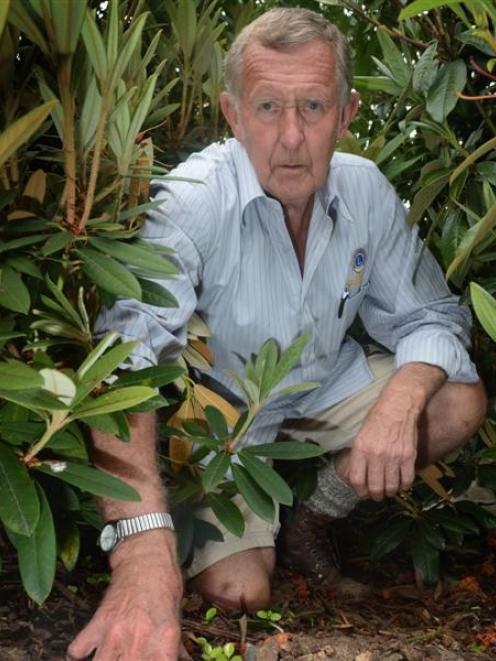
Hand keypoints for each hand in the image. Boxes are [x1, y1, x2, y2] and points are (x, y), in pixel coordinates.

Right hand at [67, 533, 182, 660]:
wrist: (145, 556)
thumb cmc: (166, 583)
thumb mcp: (176, 616)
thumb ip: (175, 645)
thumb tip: (183, 660)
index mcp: (163, 642)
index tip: (158, 660)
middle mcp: (138, 642)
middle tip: (134, 655)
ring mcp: (113, 635)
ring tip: (112, 656)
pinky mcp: (96, 624)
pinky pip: (77, 651)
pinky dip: (78, 655)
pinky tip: (87, 653)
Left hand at [337, 388, 420, 500]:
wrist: (398, 407)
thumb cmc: (376, 419)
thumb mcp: (360, 435)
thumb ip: (359, 456)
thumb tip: (357, 477)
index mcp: (361, 448)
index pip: (357, 479)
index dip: (359, 491)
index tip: (363, 493)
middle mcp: (376, 455)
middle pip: (375, 487)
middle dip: (375, 496)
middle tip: (377, 495)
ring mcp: (394, 457)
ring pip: (391, 487)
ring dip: (390, 492)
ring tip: (389, 490)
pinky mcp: (409, 456)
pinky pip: (407, 480)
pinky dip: (404, 486)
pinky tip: (401, 484)